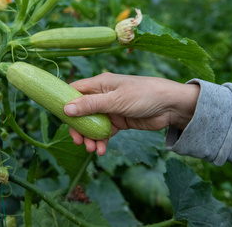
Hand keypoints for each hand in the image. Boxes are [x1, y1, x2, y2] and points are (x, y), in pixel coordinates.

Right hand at [63, 72, 199, 155]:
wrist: (171, 106)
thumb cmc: (144, 95)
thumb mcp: (115, 100)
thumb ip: (90, 105)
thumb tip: (65, 109)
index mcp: (100, 84)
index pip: (75, 90)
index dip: (65, 102)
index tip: (60, 118)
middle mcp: (103, 95)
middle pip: (81, 111)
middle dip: (78, 127)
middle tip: (78, 141)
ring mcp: (111, 108)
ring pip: (92, 124)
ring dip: (90, 137)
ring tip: (92, 149)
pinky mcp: (119, 120)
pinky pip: (104, 131)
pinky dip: (101, 140)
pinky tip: (102, 149)